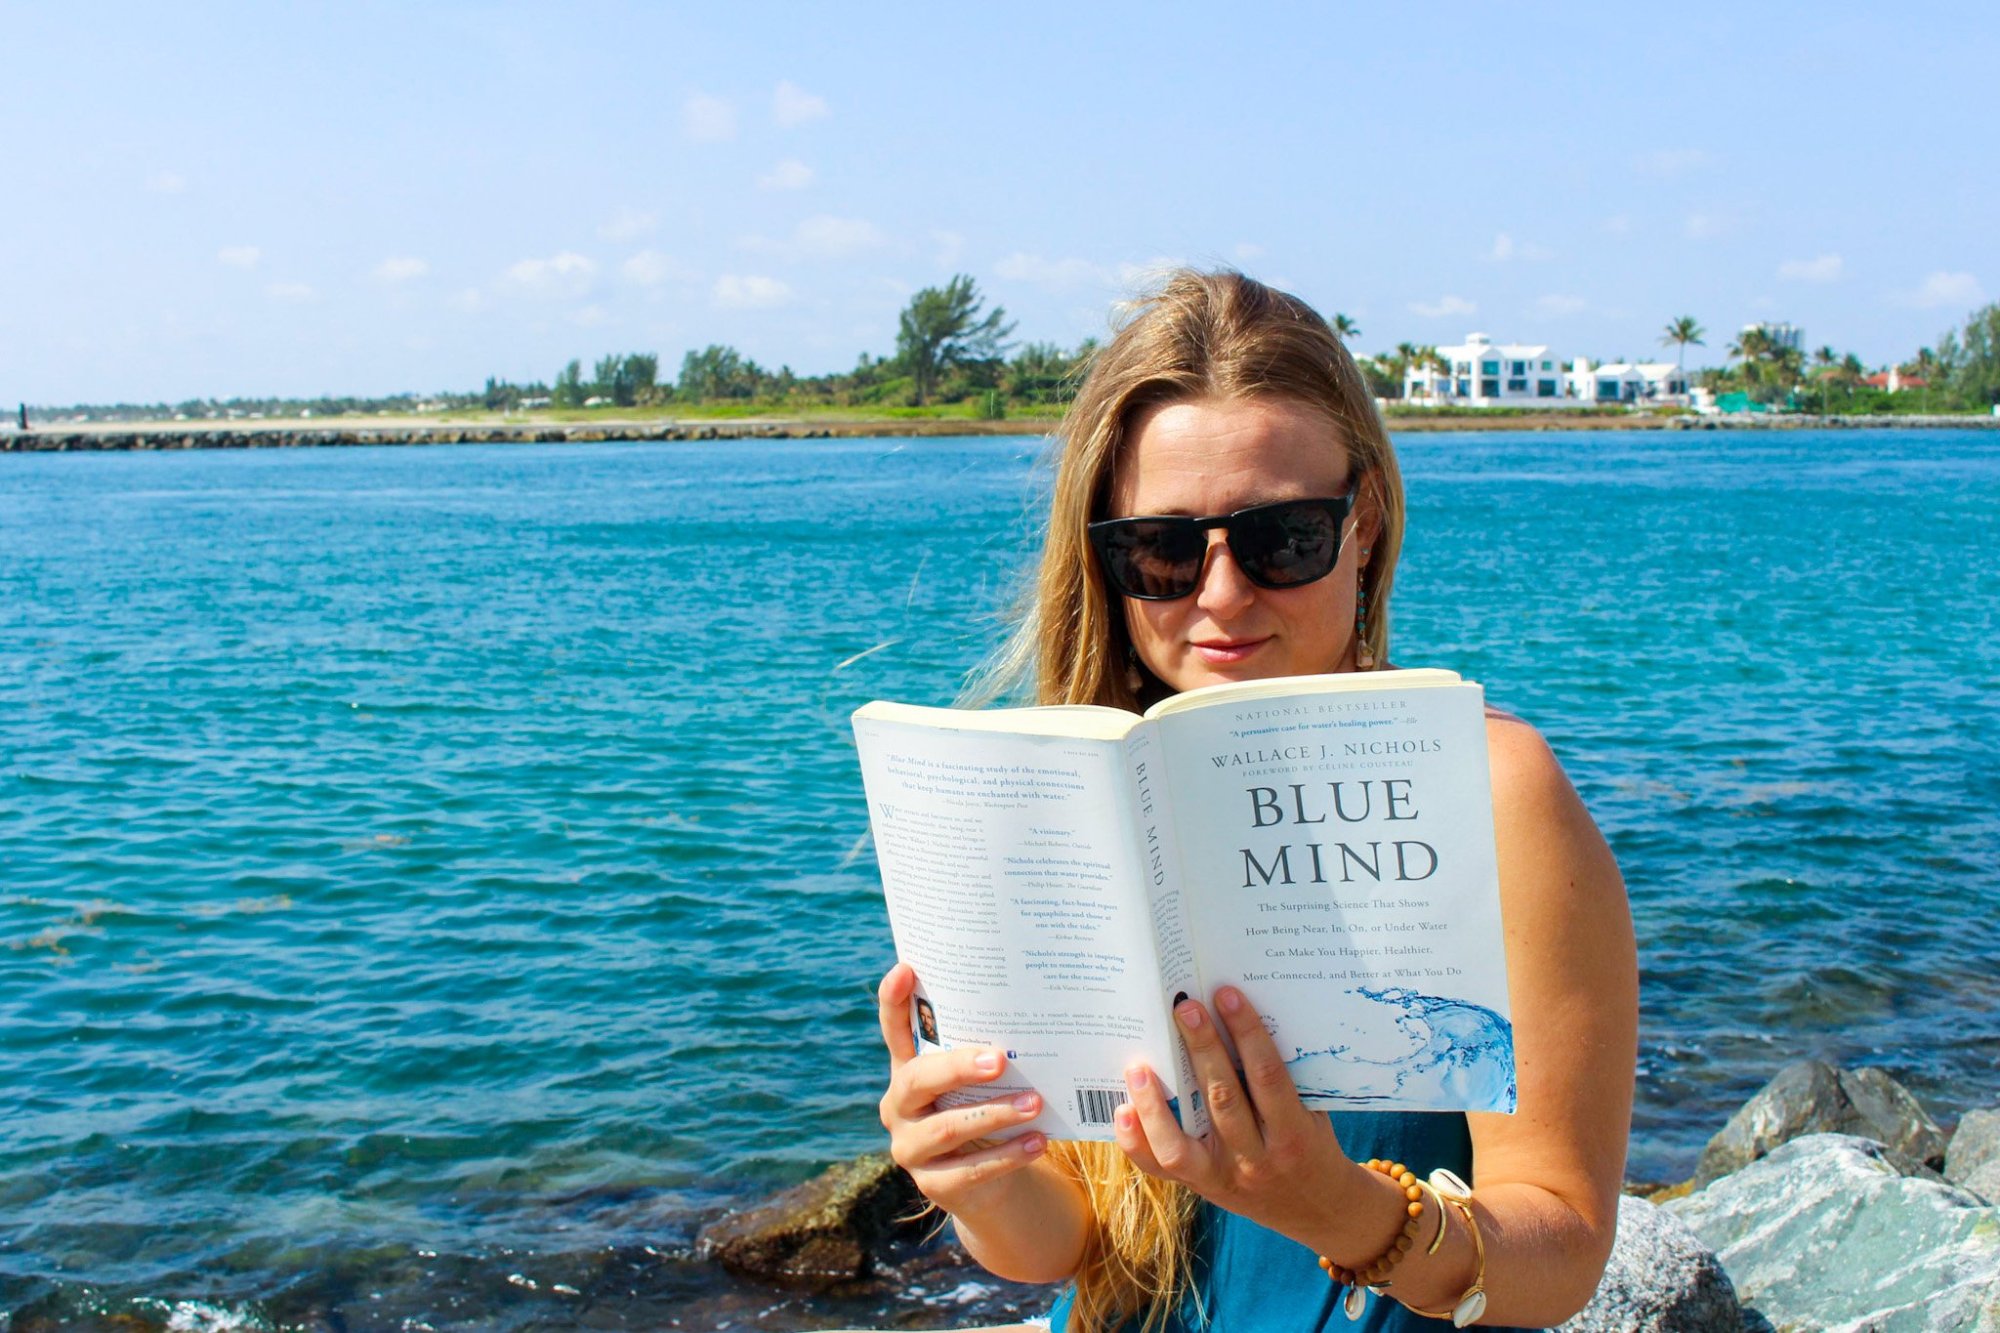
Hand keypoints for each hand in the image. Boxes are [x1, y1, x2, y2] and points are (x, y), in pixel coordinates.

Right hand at [876, 962, 1048, 1213]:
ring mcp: (911, 1148)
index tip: (905, 969)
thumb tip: (1033, 1010)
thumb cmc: (985, 1109)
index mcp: (907, 1070)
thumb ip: (986, 1052)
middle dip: (957, 1068)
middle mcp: (898, 1107)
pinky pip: (971, 1169)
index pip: (894, 1031)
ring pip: (947, 1128)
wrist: (986, 1181)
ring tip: (1035, 1103)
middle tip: (1000, 1059)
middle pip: (917, 1080)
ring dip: (994, 1114)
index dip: (892, 1001)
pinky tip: (1038, 1141)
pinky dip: (1008, 1154)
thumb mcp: (979, 1081)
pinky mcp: (933, 1185)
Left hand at [1114, 985, 1361, 1244]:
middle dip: (1202, 1049)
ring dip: (1155, 1102)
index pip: (1268, 1077)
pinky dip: (1137, 1139)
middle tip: (1184, 1007)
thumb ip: (1281, 1078)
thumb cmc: (1313, 1144)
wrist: (1318, 1210)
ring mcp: (1223, 1178)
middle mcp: (1256, 1160)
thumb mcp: (1313, 1113)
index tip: (1227, 995)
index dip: (1248, 1033)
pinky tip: (1124, 1108)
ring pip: (1180, 1145)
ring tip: (1138, 1065)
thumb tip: (1237, 1020)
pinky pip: (1161, 1167)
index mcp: (1293, 1135)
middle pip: (1222, 1100)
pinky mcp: (1200, 1187)